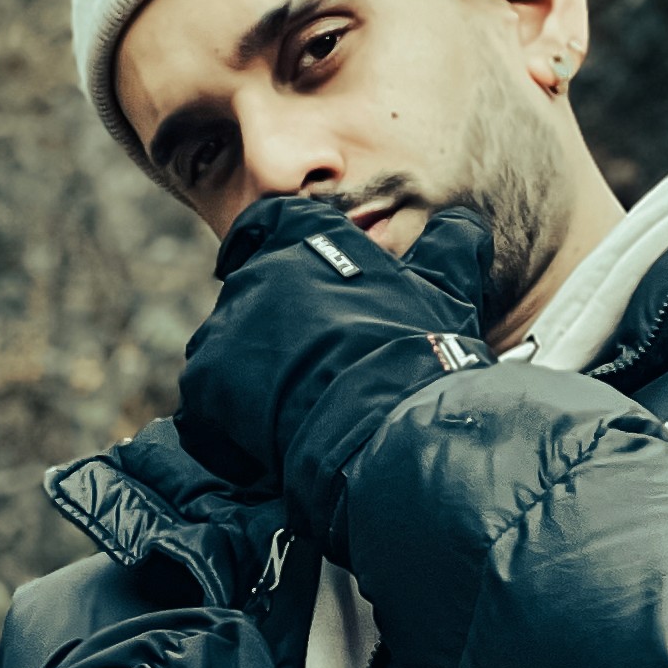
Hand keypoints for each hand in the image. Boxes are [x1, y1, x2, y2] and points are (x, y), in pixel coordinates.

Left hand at [175, 193, 496, 559]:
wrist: (384, 423)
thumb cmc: (418, 355)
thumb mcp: (445, 293)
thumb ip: (449, 250)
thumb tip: (461, 225)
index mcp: (309, 239)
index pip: (275, 220)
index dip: (273, 240)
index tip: (278, 270)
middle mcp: (260, 271)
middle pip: (252, 292)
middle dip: (273, 327)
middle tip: (309, 369)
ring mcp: (228, 324)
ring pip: (228, 346)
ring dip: (250, 375)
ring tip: (289, 412)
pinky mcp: (206, 379)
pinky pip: (207, 401)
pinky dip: (229, 424)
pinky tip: (264, 447)